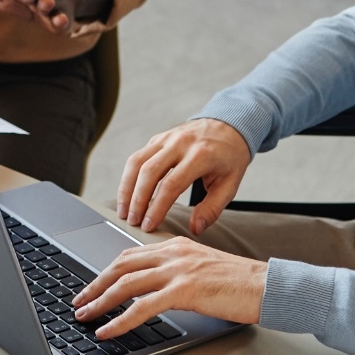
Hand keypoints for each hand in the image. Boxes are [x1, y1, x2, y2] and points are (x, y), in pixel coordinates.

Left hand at [71, 238, 265, 338]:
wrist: (266, 286)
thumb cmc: (240, 284)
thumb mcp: (203, 270)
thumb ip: (178, 273)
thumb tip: (154, 290)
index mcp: (176, 245)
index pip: (130, 255)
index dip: (106, 271)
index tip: (92, 286)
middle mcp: (173, 252)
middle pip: (121, 266)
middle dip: (95, 285)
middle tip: (79, 301)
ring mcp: (178, 269)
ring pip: (125, 284)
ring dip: (100, 302)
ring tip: (85, 316)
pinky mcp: (184, 290)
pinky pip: (142, 306)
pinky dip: (120, 320)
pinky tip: (109, 330)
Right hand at [117, 118, 251, 233]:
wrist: (228, 125)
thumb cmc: (229, 158)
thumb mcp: (230, 185)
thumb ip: (212, 208)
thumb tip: (195, 229)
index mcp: (201, 155)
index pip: (171, 184)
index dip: (157, 207)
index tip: (149, 226)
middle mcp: (180, 143)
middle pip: (149, 172)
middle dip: (137, 200)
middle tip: (132, 222)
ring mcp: (166, 138)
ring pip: (137, 161)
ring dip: (126, 188)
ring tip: (123, 211)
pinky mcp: (158, 138)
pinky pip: (138, 157)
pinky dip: (129, 177)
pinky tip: (128, 194)